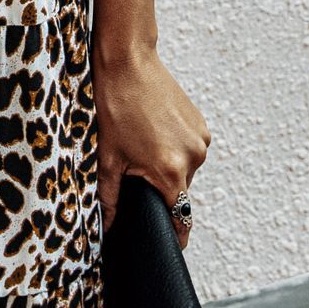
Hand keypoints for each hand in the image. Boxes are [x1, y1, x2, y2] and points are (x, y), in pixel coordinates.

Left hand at [92, 42, 211, 250]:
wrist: (128, 61)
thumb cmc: (115, 106)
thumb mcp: (107, 157)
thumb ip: (110, 199)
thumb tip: (109, 227)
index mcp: (172, 171)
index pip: (181, 219)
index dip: (173, 235)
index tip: (167, 246)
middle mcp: (194, 158)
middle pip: (178, 192)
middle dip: (159, 189)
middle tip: (134, 171)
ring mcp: (201, 140)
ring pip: (184, 170)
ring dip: (166, 166)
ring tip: (141, 144)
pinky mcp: (201, 124)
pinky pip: (189, 149)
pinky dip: (173, 148)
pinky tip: (152, 131)